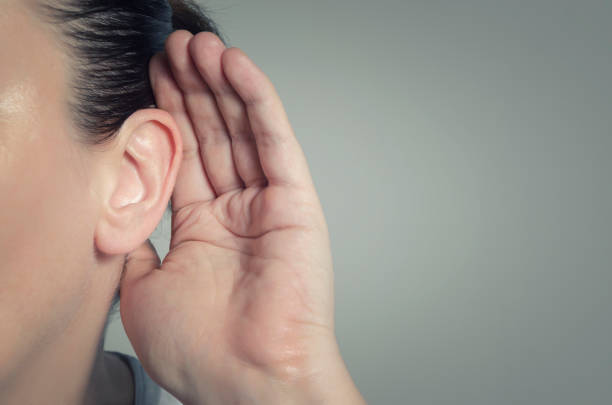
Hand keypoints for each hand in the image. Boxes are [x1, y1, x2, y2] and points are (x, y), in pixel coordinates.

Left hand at [119, 30, 363, 403]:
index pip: (184, 157)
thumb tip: (117, 209)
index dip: (168, 115)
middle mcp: (236, 212)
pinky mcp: (295, 201)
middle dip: (191, 89)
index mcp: (203, 231)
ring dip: (221, 84)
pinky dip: (256, 100)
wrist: (249, 379)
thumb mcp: (141, 290)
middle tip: (175, 47)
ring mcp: (267, 204)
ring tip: (200, 45)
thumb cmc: (202, 350)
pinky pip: (274, 140)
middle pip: (212, 135)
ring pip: (242, 129)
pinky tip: (236, 66)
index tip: (151, 77)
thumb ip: (134, 241)